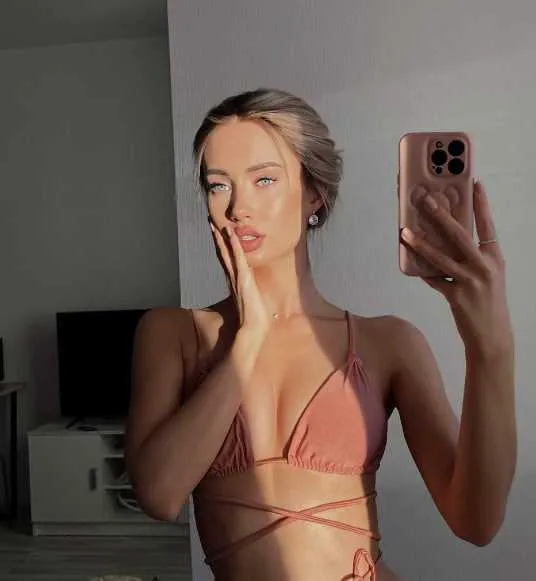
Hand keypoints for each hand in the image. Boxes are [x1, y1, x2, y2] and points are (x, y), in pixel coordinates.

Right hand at [210, 220, 270, 338]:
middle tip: (211, 225)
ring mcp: (238, 279)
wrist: (253, 330)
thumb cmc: (253, 320)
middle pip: (224, 256)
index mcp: (236, 284)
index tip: (218, 237)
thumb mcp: (252, 305)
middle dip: (218, 240)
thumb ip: (249, 297)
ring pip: (229, 255)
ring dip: (223, 240)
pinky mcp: (243, 279)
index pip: (228, 263)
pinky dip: (235, 246)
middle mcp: (234, 280)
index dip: (223, 249)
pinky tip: (233, 236)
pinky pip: (239, 259)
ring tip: (218, 226)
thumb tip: (251, 295)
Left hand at [400, 180, 513, 356]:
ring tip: (404, 232)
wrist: (491, 335)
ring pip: (440, 257)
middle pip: (459, 235)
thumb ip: (473, 256)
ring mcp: (470, 281)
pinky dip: (421, 271)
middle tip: (425, 200)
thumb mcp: (488, 275)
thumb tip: (445, 239)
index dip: (481, 203)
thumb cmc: (488, 302)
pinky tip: (409, 261)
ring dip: (420, 244)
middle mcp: (484, 266)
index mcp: (494, 257)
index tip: (474, 182)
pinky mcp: (456, 296)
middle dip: (440, 215)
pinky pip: (433, 279)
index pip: (487, 224)